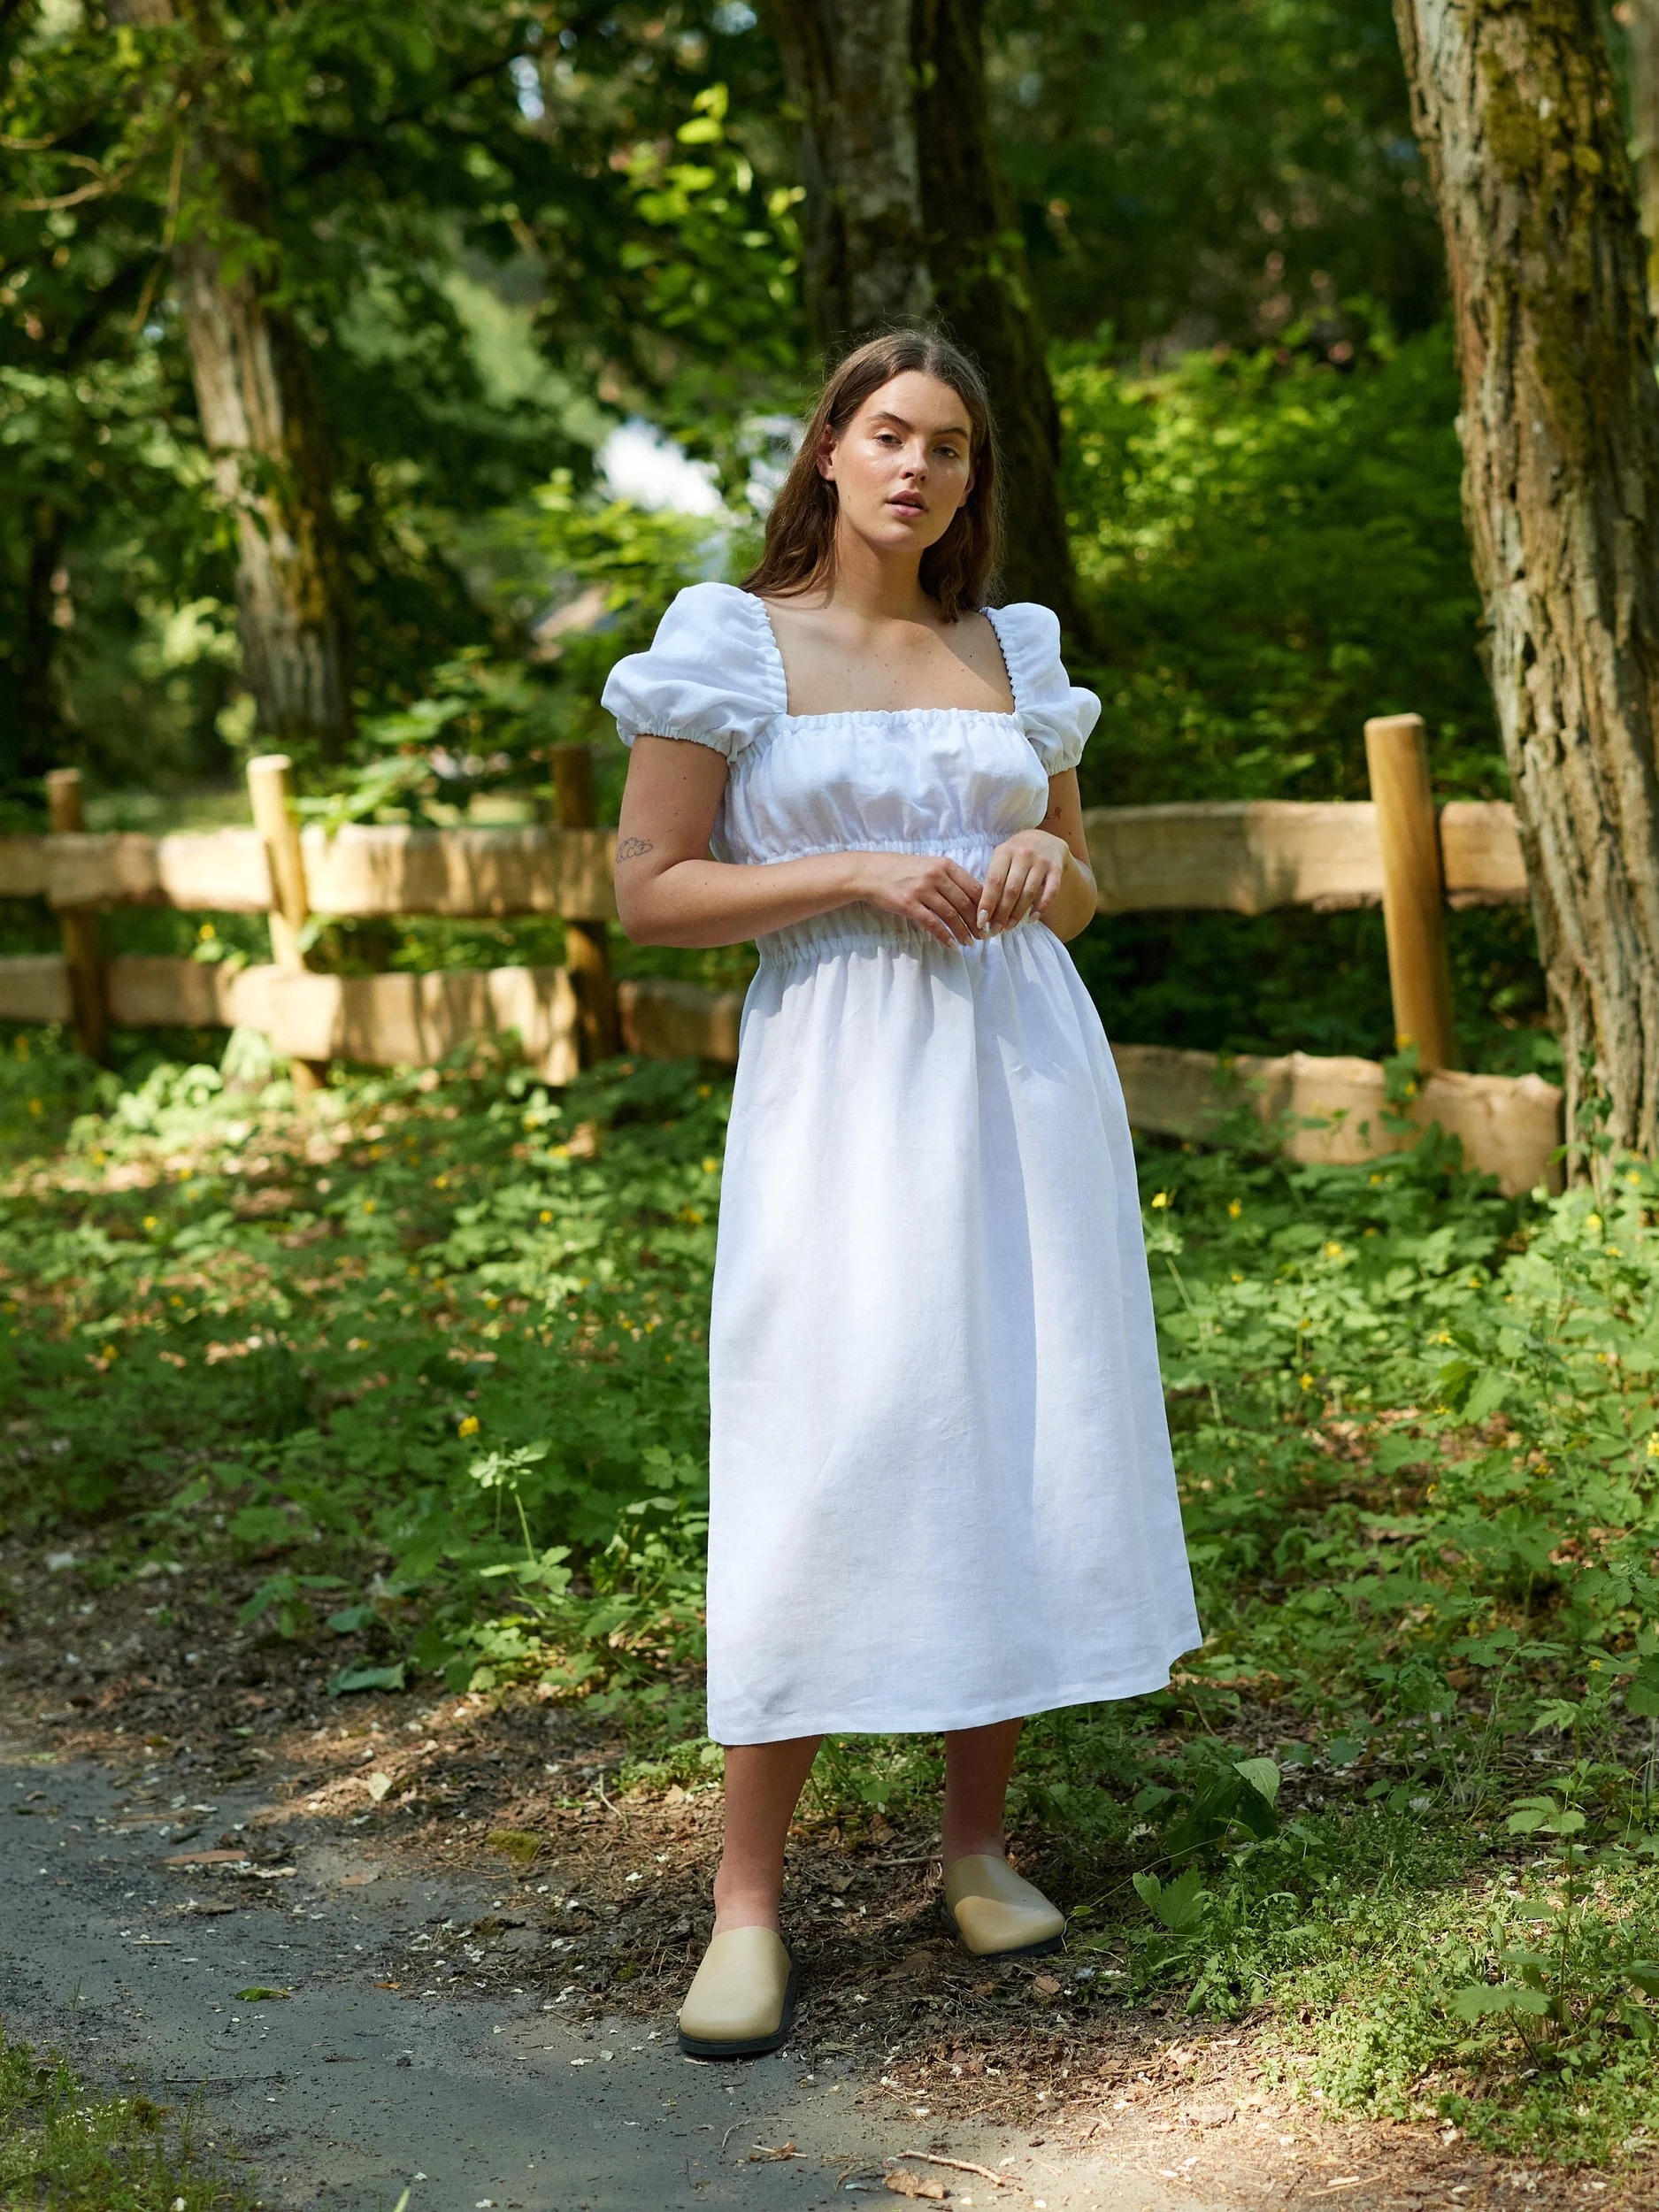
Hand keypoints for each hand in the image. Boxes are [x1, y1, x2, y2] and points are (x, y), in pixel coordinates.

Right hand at [851, 850, 984, 947]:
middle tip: (984, 935)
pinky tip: (951, 944)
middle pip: (965, 903)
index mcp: (945, 864)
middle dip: (977, 922)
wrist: (871, 872)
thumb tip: (972, 898)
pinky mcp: (909, 904)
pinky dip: (944, 935)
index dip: (985, 905)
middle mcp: (936, 875)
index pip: (973, 887)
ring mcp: (922, 889)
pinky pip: (932, 923)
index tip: (990, 919)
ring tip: (970, 942)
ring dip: (963, 931)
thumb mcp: (929, 865)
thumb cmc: (901, 870)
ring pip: (951, 914)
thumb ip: (949, 878)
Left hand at [977, 830, 1071, 934]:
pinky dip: (1041, 908)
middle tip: (995, 931)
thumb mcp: (1001, 859)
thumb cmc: (1016, 855)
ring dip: (1018, 914)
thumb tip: (985, 912)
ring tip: (1009, 927)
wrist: (1045, 839)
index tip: (981, 922)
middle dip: (1002, 914)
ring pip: (1029, 893)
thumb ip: (994, 880)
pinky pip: (1050, 892)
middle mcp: (1023, 855)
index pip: (994, 881)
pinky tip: (1031, 919)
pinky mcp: (1056, 869)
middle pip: (1011, 890)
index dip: (987, 903)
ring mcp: (1042, 861)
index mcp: (1005, 852)